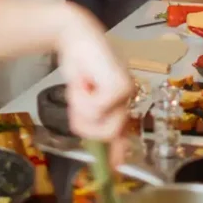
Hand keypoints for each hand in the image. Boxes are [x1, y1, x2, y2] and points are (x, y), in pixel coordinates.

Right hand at [57, 3, 133, 161]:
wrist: (75, 35)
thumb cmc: (78, 63)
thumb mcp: (82, 97)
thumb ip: (90, 117)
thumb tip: (87, 138)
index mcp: (120, 100)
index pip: (123, 131)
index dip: (119, 151)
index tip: (116, 167)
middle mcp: (127, 97)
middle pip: (107, 133)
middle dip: (84, 122)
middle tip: (76, 99)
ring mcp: (127, 91)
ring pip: (100, 122)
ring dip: (81, 107)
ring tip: (80, 86)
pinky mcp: (120, 85)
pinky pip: (96, 108)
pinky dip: (81, 96)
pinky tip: (83, 79)